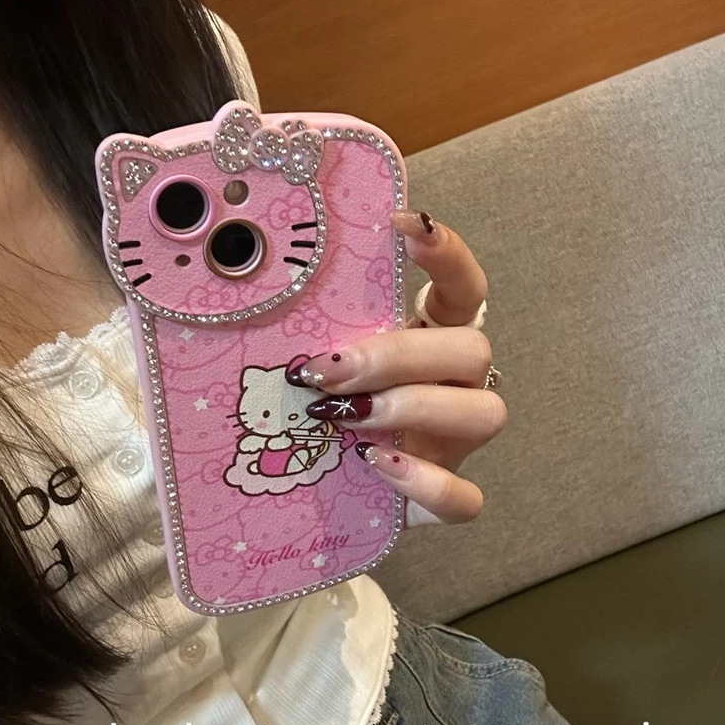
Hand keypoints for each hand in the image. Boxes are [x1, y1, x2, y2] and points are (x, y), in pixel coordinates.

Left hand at [286, 208, 505, 525]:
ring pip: (485, 413)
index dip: (447, 255)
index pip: (462, 287)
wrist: (318, 486)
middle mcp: (451, 385)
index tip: (404, 226)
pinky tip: (376, 464)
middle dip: (402, 354)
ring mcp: (454, 442)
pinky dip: (426, 482)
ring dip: (416, 408)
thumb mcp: (308, 356)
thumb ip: (299, 324)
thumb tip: (240, 271)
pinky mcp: (446, 497)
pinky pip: (465, 497)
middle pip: (473, 348)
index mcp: (426, 339)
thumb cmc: (314, 407)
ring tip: (349, 418)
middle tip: (331, 369)